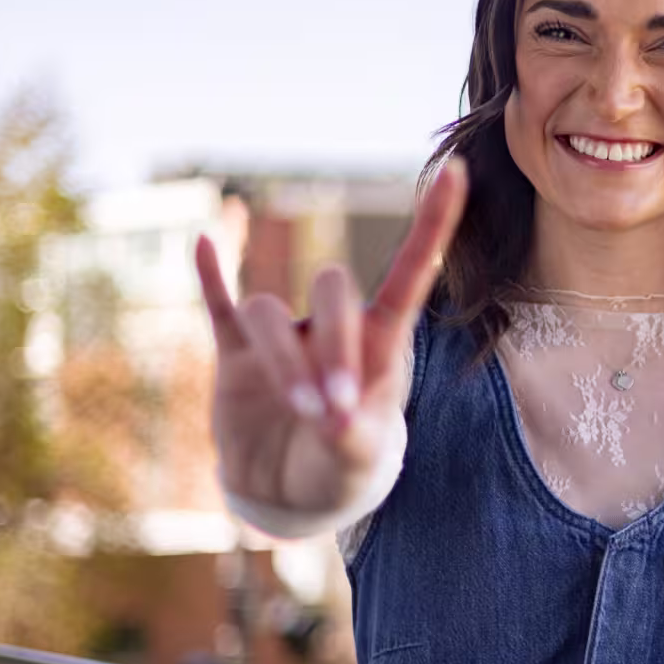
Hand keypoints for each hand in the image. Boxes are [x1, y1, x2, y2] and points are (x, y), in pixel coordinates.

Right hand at [195, 158, 467, 512]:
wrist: (291, 492)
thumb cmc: (341, 467)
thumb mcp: (359, 462)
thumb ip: (353, 440)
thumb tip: (336, 420)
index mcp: (380, 341)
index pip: (411, 271)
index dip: (432, 222)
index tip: (457, 171)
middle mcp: (331, 326)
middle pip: (333, 287)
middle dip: (335, 344)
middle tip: (339, 409)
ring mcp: (282, 336)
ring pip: (270, 311)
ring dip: (286, 357)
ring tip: (303, 408)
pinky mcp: (236, 353)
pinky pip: (222, 305)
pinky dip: (212, 276)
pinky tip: (206, 242)